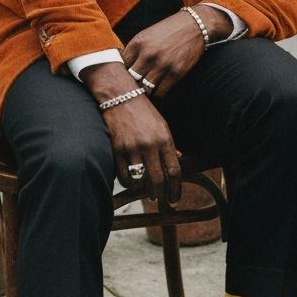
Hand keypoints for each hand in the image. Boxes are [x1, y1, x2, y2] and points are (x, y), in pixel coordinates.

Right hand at [80, 63, 181, 202]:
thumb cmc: (144, 111)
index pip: (174, 171)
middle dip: (161, 195)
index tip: (175, 199)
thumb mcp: (162, 126)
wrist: (121, 97)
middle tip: (162, 200)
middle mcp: (150, 146)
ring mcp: (132, 149)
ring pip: (140, 181)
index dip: (176, 189)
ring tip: (148, 191)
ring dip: (144, 190)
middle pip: (158, 181)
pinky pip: (123, 176)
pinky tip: (133, 182)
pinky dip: (129, 183)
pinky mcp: (117, 150)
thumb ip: (170, 145)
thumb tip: (179, 160)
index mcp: (165, 139)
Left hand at [121, 6, 226, 97]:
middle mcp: (148, 54)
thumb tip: (123, 69)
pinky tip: (158, 89)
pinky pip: (160, 92)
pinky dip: (157, 93)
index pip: (120, 66)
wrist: (196, 25)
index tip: (123, 78)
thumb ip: (135, 50)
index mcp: (138, 42)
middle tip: (133, 88)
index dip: (120, 73)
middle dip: (131, 84)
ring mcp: (162, 64)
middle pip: (131, 79)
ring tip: (145, 91)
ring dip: (145, 91)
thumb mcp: (147, 35)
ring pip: (145, 88)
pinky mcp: (176, 72)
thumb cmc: (170, 30)